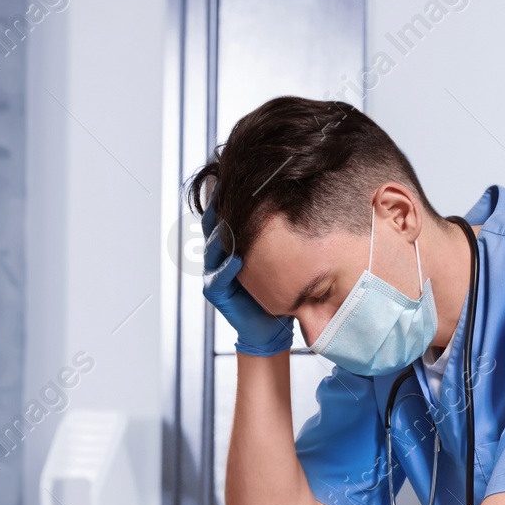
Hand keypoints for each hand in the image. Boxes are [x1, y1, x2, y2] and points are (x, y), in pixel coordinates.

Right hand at [201, 202, 295, 356]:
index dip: (229, 196)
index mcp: (230, 242)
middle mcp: (218, 254)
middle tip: (230, 188)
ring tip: (233, 218)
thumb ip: (276, 231)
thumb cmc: (279, 288)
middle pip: (213, 224)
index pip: (224, 213)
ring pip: (213, 246)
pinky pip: (219, 274)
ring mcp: (213, 271)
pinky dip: (228, 265)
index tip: (241, 177)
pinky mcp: (215, 290)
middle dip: (220, 207)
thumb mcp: (278, 254)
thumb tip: (291, 199)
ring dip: (223, 233)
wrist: (273, 327)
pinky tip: (238, 257)